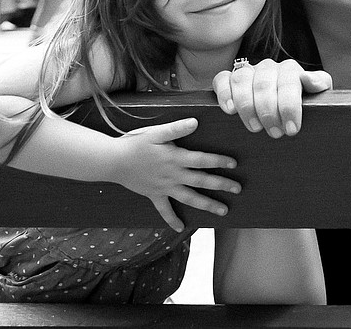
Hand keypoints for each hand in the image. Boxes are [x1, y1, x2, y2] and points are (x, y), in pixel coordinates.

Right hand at [110, 118, 240, 231]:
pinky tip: (181, 229)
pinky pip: (164, 210)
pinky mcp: (154, 195)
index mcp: (175, 158)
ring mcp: (164, 187)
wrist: (112, 161)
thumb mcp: (156, 133)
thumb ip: (176, 129)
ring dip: (207, 204)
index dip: (219, 160)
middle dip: (221, 184)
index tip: (234, 163)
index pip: (203, 160)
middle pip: (201, 181)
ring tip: (223, 210)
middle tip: (238, 188)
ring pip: (189, 198)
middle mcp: (173, 175)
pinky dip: (172, 220)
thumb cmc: (135, 144)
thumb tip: (195, 122)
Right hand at [213, 59, 331, 137]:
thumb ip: (319, 84)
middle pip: (264, 84)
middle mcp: (268, 67)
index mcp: (290, 70)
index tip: (292, 129)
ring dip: (247, 106)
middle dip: (269, 111)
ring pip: (242, 80)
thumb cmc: (302, 103)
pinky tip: (229, 110)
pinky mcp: (229, 79)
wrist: (285, 109)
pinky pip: (222, 79)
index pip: (288, 82)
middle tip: (275, 134)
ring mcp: (248, 72)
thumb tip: (308, 79)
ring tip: (255, 128)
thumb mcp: (316, 95)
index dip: (289, 106)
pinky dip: (224, 93)